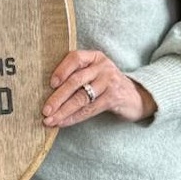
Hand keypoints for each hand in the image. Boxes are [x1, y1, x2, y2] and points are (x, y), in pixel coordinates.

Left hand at [42, 49, 156, 127]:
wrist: (135, 96)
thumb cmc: (106, 84)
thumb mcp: (94, 72)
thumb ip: (76, 74)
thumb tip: (46, 91)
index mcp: (94, 56)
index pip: (75, 58)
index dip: (61, 70)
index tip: (50, 84)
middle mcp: (102, 66)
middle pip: (76, 81)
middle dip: (57, 97)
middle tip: (45, 110)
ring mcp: (109, 81)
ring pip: (81, 97)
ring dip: (63, 110)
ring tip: (50, 120)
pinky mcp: (113, 98)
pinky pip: (89, 109)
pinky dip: (74, 117)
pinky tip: (63, 122)